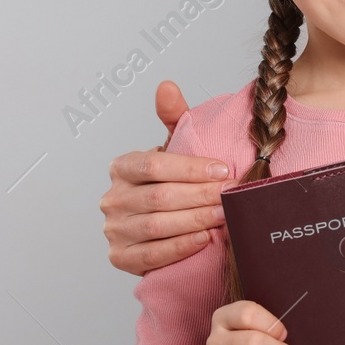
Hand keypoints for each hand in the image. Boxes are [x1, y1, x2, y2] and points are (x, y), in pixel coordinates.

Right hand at [100, 81, 232, 275]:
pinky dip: (180, 247)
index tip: (223, 170)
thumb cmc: (171, 182)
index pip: (154, 165)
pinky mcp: (120, 257)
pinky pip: (151, 255)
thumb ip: (174, 117)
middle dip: (201, 195)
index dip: (190, 168)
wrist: (163, 225)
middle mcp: (112, 198)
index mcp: (121, 167)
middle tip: (232, 194)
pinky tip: (204, 239)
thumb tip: (167, 86)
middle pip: (159, 196)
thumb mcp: (174, 149)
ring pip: (156, 225)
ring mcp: (114, 230)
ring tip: (224, 214)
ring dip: (195, 220)